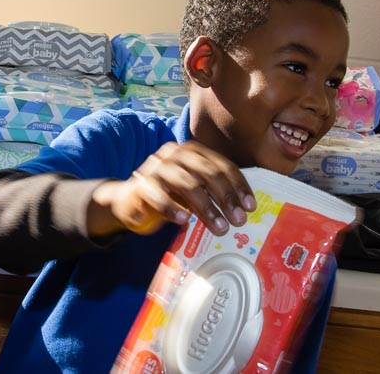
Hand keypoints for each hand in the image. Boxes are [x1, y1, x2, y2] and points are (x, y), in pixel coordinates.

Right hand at [88, 141, 256, 236]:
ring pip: (188, 185)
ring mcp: (157, 167)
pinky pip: (160, 197)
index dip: (238, 186)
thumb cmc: (169, 194)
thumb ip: (214, 191)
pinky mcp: (142, 185)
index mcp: (192, 151)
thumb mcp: (194, 188)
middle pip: (208, 173)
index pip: (221, 165)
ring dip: (207, 209)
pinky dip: (173, 209)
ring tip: (220, 228)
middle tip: (239, 220)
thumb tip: (245, 207)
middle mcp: (176, 154)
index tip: (250, 206)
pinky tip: (184, 221)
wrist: (130, 199)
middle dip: (227, 198)